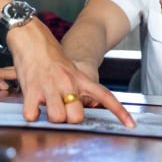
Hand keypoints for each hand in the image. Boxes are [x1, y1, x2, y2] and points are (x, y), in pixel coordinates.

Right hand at [7, 20, 135, 127]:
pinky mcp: (32, 89)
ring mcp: (49, 87)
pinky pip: (32, 115)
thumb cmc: (49, 54)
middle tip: (62, 110)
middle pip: (76, 116)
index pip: (105, 95)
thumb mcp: (70, 68)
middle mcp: (67, 83)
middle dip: (69, 119)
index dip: (119, 111)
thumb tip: (75, 107)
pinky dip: (31, 115)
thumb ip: (75, 87)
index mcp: (80, 78)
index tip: (131, 125)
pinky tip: (32, 107)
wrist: (30, 36)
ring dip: (50, 117)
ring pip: (57, 117)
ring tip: (45, 106)